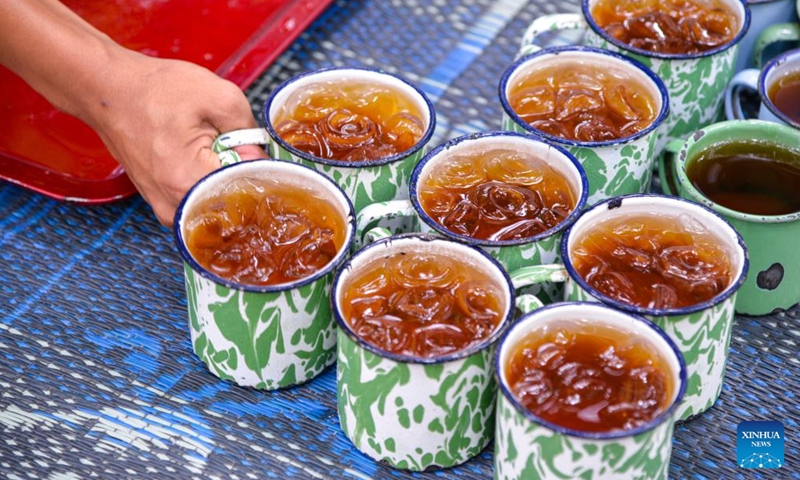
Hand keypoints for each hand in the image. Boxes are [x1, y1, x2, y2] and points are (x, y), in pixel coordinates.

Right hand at [87, 51, 262, 225]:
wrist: (107, 90)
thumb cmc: (155, 90)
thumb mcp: (217, 95)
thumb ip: (249, 129)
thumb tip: (260, 156)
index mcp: (189, 181)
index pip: (246, 192)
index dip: (258, 170)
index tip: (255, 151)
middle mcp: (174, 205)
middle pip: (230, 205)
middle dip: (242, 178)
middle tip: (237, 149)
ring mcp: (164, 210)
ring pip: (214, 206)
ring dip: (223, 182)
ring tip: (215, 152)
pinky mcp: (160, 205)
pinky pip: (197, 203)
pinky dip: (207, 185)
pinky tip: (203, 161)